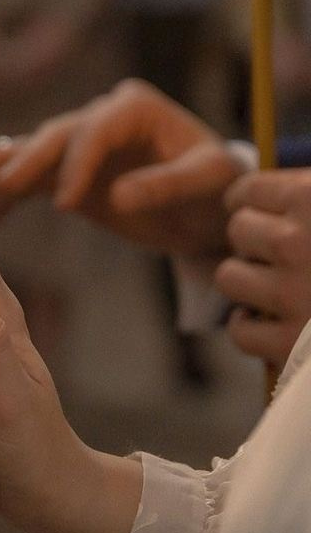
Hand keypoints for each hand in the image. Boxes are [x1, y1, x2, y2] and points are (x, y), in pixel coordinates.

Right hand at [0, 79, 240, 257]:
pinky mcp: (68, 174)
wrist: (210, 208)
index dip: (78, 164)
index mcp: (135, 107)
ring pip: (36, 155)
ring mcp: (81, 145)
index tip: (66, 204)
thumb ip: (165, 185)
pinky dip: (9, 194)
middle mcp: (102, 117)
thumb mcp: (207, 183)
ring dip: (7, 175)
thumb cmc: (217, 188)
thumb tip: (116, 195)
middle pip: (56, 135)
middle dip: (27, 160)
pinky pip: (33, 181)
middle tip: (2, 186)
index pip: (96, 129)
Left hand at [217, 170, 310, 369]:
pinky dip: (251, 328)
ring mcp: (293, 294)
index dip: (249, 200)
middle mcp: (300, 242)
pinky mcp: (291, 343)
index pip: (251, 189)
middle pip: (237, 230)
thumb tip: (262, 193)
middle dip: (252, 241)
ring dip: (247, 283)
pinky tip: (270, 322)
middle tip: (277, 252)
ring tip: (275, 286)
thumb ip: (307, 196)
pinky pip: (240, 331)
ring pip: (229, 277)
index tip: (252, 208)